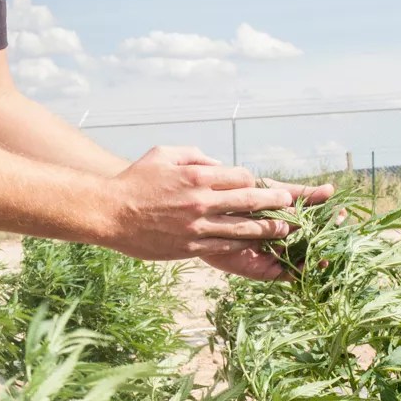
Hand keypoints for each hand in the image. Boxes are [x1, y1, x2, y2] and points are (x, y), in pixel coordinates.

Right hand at [102, 146, 294, 261]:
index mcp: (196, 176)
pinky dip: (243, 245)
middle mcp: (200, 201)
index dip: (255, 181)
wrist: (109, 213)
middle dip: (274, 203)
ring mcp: (197, 226)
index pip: (240, 177)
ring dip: (267, 228)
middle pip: (250, 201)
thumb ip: (193, 154)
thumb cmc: (134, 180)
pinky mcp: (190, 246)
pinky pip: (225, 246)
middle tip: (291, 205)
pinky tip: (254, 245)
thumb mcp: (163, 154)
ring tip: (284, 229)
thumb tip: (215, 162)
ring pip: (243, 228)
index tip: (262, 185)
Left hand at [202, 179, 338, 282]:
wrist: (208, 212)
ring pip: (302, 261)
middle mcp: (285, 240)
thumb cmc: (238, 197)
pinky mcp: (263, 270)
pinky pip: (285, 275)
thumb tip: (331, 190)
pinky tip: (309, 265)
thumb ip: (301, 194)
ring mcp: (275, 256)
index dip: (330, 220)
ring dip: (317, 258)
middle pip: (312, 244)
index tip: (343, 214)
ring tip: (329, 252)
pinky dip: (298, 272)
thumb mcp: (272, 191)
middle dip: (327, 240)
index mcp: (289, 221)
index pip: (315, 222)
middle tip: (338, 233)